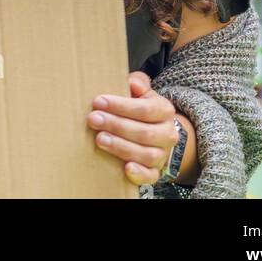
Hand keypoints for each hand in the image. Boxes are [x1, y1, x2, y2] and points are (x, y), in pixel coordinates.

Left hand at [87, 71, 180, 186]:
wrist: (156, 131)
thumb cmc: (141, 108)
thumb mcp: (141, 92)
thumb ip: (137, 83)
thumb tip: (133, 83)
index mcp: (164, 110)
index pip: (144, 109)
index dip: (121, 106)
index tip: (99, 101)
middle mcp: (167, 133)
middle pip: (143, 132)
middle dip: (116, 125)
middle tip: (93, 119)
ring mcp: (162, 155)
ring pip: (146, 154)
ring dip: (121, 147)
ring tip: (100, 139)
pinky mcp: (156, 172)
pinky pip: (151, 176)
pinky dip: (139, 174)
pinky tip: (126, 169)